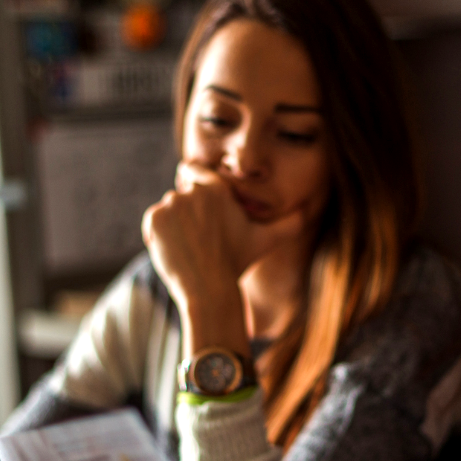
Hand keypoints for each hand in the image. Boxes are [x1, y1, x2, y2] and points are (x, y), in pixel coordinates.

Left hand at [142, 163, 305, 312]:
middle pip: (181, 197)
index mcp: (218, 189)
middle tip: (199, 242)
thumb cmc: (238, 264)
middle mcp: (195, 191)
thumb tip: (307, 213)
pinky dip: (158, 236)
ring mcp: (173, 203)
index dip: (191, 187)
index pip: (193, 171)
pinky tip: (174, 251)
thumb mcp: (266, 241)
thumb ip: (288, 224)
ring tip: (189, 249)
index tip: (195, 207)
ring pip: (168, 210)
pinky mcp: (156, 218)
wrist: (209, 289)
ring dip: (173, 226)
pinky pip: (153, 222)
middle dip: (186, 215)